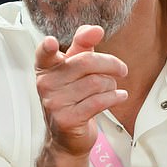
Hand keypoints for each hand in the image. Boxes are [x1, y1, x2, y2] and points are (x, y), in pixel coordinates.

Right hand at [35, 24, 127, 155]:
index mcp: (46, 68)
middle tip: (122, 69)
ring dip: (111, 85)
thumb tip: (95, 29)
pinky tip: (119, 96)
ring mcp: (55, 103)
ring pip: (97, 83)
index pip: (44, 54)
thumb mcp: (75, 69)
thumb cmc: (72, 97)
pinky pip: (99, 101)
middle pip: (86, 62)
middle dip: (111, 64)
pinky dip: (115, 97)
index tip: (51, 42)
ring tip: (111, 88)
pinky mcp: (68, 119)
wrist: (66, 137)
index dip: (47, 48)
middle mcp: (46, 84)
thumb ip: (83, 45)